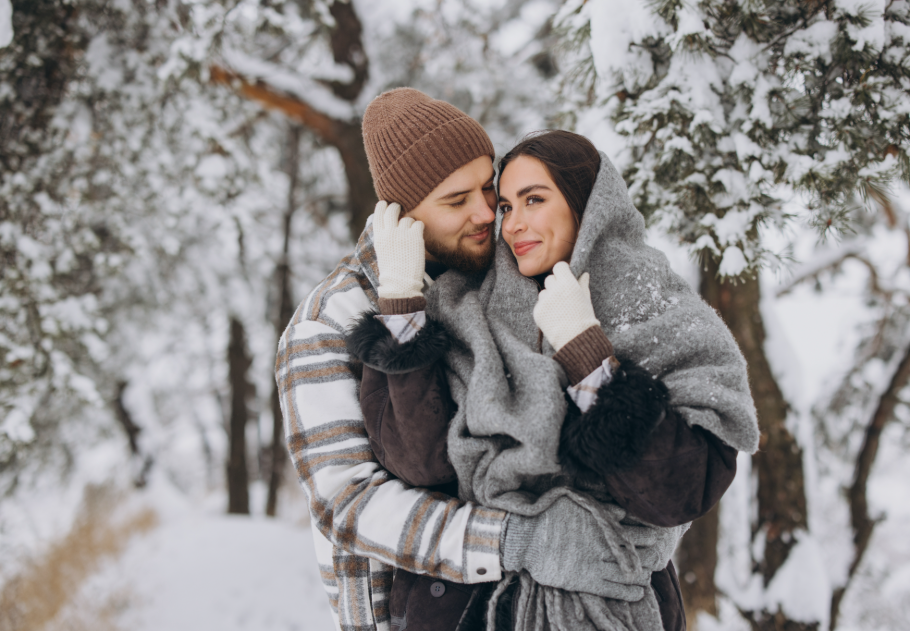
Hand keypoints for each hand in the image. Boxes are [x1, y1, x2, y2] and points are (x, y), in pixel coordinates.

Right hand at [372, 201, 424, 299]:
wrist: (401, 283)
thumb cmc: (392, 271)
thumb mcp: (382, 251)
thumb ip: (384, 237)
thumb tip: (389, 225)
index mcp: (379, 237)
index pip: (378, 214)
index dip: (382, 206)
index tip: (384, 203)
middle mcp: (390, 232)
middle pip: (392, 210)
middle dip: (395, 207)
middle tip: (399, 208)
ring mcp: (403, 233)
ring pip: (408, 219)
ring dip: (410, 224)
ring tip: (410, 234)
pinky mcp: (415, 237)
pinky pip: (419, 224)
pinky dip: (419, 228)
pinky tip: (418, 235)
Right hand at [501, 496, 645, 598]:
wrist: (526, 537)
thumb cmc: (548, 515)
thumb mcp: (573, 503)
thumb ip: (599, 508)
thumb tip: (622, 511)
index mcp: (598, 526)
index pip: (630, 532)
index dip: (646, 535)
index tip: (656, 535)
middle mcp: (599, 547)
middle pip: (633, 554)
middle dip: (649, 555)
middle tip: (657, 556)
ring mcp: (593, 566)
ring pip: (627, 574)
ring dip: (642, 574)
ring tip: (649, 573)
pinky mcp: (585, 582)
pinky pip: (613, 590)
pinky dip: (629, 592)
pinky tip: (639, 591)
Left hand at [533, 261, 599, 350]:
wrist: (576, 339)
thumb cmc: (585, 319)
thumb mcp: (586, 300)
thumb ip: (582, 284)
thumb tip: (584, 274)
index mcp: (568, 284)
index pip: (559, 267)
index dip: (562, 272)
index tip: (565, 278)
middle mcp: (554, 290)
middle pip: (550, 278)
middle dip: (555, 285)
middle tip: (563, 296)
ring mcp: (544, 301)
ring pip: (543, 292)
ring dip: (549, 297)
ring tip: (559, 309)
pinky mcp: (537, 311)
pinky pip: (540, 304)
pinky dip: (545, 309)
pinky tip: (554, 317)